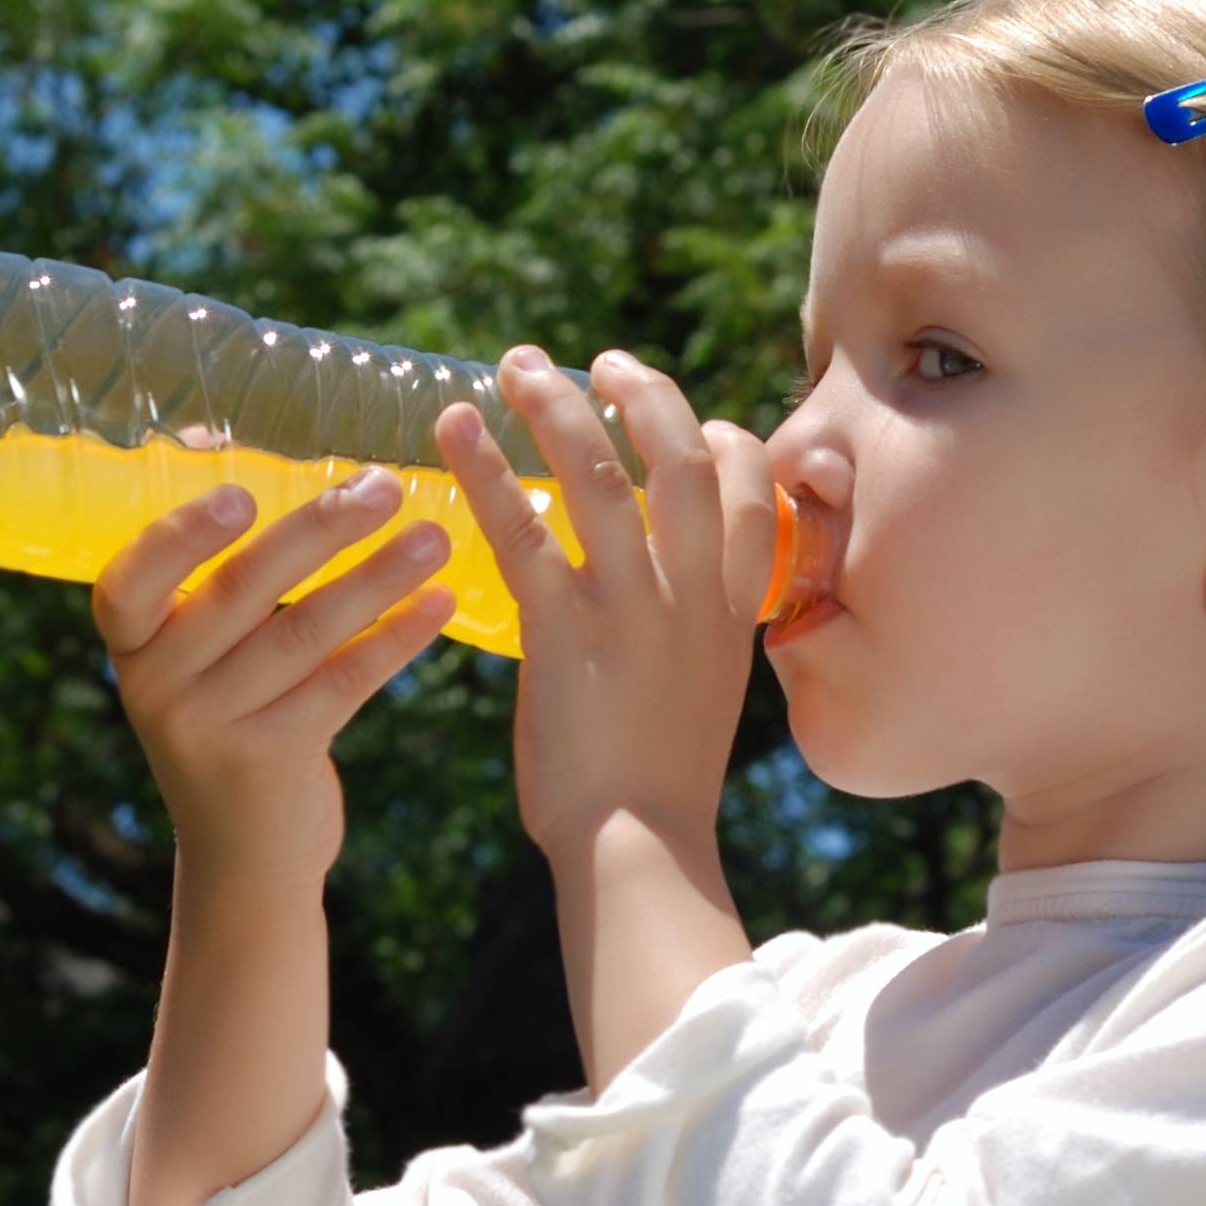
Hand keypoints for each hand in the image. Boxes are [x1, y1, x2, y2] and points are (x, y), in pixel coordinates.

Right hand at [89, 459, 454, 880]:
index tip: (243, 491)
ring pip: (305, 631)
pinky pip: (345, 680)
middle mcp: (158, 686)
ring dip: (379, 576)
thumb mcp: (206, 669)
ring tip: (436, 537)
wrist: (245, 857)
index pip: (130, 581)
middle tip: (386, 486)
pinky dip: (396, 636)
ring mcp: (210, 728)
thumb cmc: (238, 728)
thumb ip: (233, 600)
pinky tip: (440, 604)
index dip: (181, 535)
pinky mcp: (271, 759)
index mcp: (133, 648)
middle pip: (243, 589)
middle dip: (323, 530)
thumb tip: (327, 496)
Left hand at [433, 344, 777, 861]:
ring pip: (599, 473)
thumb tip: (665, 594)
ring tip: (517, 364)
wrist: (639, 845)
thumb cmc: (662, 781)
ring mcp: (633, 607)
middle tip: (601, 360)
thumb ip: (695, 628)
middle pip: (682, 457)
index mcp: (733, 607)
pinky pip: (520, 527)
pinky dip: (483, 466)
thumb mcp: (706, 689)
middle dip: (643, 393)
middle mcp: (693, 592)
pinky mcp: (564, 630)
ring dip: (556, 404)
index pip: (753, 488)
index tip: (695, 420)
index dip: (726, 437)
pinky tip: (452, 425)